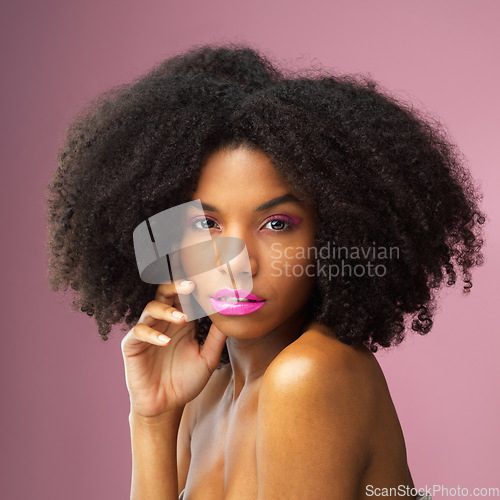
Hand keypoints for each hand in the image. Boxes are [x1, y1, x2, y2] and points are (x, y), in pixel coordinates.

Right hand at [121, 280, 227, 417]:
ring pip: (151, 308)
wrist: (166, 406)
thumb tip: (231, 315)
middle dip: (176, 286)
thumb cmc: (187, 380)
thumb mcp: (208, 358)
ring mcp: (147, 331)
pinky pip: (139, 332)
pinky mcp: (132, 345)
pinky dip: (152, 334)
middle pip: (165, 293)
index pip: (185, 296)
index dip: (193, 287)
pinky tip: (165, 341)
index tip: (206, 280)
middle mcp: (164, 321)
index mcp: (182, 321)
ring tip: (182, 318)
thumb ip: (217, 337)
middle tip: (190, 285)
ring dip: (166, 310)